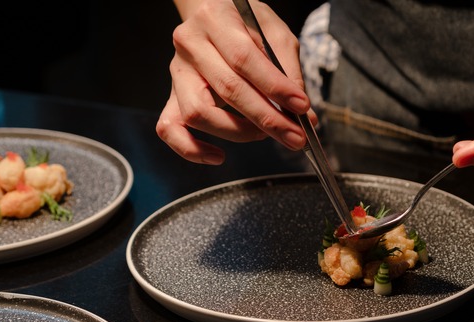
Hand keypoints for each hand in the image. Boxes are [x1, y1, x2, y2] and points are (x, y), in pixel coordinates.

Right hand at [156, 0, 312, 164]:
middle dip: (266, 119)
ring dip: (236, 132)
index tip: (301, 107)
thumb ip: (288, 69)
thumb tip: (303, 113)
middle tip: (294, 136)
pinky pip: (170, 128)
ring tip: (262, 134)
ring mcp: (178, 72)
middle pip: (227, 89)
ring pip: (198, 112)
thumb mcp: (274, 31)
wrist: (213, 13)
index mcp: (215, 19)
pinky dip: (191, 148)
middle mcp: (190, 44)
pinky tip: (217, 156)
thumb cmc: (245, 22)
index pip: (244, 59)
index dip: (275, 87)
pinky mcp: (172, 95)